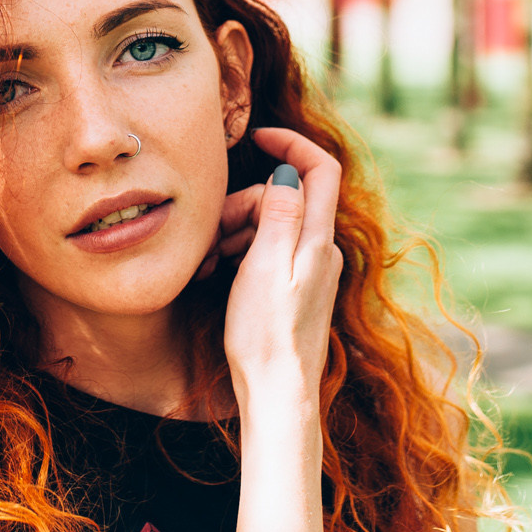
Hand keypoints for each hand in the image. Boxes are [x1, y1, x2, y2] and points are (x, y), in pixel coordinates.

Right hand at [218, 127, 342, 405]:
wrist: (278, 394)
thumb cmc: (266, 334)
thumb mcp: (266, 266)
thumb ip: (280, 215)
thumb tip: (287, 173)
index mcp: (317, 239)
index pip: (321, 169)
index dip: (292, 144)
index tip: (258, 137)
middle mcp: (321, 250)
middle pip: (286, 198)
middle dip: (245, 202)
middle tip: (212, 232)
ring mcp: (311, 270)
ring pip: (274, 225)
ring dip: (238, 230)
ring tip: (210, 262)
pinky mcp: (297, 289)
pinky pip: (270, 251)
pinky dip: (244, 252)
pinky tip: (219, 274)